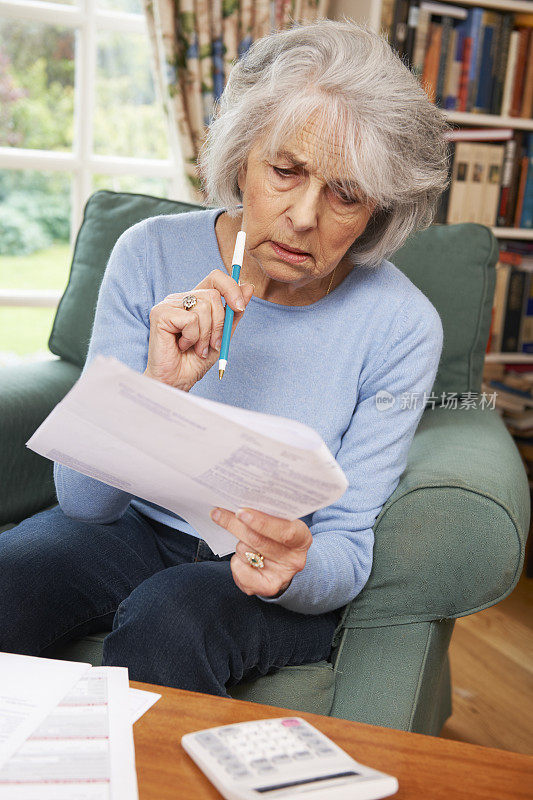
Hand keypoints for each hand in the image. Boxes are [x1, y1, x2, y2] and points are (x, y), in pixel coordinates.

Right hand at [144, 269, 253, 391]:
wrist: (177, 381)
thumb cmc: (195, 361)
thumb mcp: (222, 335)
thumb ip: (233, 312)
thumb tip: (248, 286)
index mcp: (195, 300)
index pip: (216, 278)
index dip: (231, 288)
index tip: (240, 307)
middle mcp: (180, 298)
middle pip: (213, 295)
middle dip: (220, 324)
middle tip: (212, 344)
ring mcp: (169, 304)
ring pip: (203, 307)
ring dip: (206, 335)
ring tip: (196, 348)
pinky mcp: (160, 314)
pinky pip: (190, 319)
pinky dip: (192, 338)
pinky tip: (182, 346)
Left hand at [210, 507, 312, 597]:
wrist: (282, 564)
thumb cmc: (277, 536)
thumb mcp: (279, 522)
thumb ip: (266, 514)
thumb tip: (236, 504)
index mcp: (302, 537)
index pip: (284, 531)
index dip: (262, 522)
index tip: (241, 512)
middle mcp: (295, 558)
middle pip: (259, 540)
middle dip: (235, 525)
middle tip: (218, 513)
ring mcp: (282, 575)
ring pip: (246, 552)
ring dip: (238, 543)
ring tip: (246, 541)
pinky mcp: (268, 587)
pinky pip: (241, 570)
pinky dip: (235, 561)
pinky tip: (242, 558)